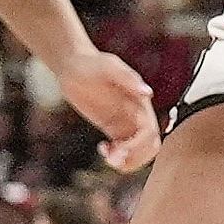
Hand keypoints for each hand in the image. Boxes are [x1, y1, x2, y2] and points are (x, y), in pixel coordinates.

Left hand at [53, 47, 161, 171]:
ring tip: (107, 156)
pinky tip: (102, 148)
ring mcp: (125, 122)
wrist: (73, 64)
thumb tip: (147, 94)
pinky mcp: (113, 127)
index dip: (138, 146)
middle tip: (112, 159)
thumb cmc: (91, 62)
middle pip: (149, 147)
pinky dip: (116, 156)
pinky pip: (123, 149)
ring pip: (138, 152)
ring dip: (127, 161)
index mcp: (140, 104)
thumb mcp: (108, 67)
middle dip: (135, 158)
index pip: (150, 133)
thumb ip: (128, 78)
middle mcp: (137, 115)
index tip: (118, 150)